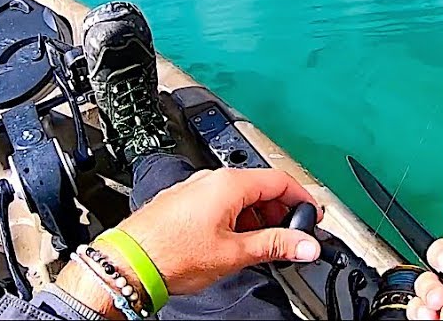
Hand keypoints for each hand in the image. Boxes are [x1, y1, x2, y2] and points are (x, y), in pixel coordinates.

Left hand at [113, 167, 322, 294]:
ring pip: (239, 197)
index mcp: (229, 184)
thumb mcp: (235, 253)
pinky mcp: (183, 203)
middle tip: (290, 237)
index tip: (312, 217)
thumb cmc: (171, 253)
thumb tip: (306, 244)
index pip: (280, 180)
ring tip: (260, 246)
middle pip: (260, 187)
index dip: (302, 199)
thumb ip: (276, 245)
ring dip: (257, 218)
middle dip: (280, 212)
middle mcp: (211, 180)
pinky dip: (235, 219)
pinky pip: (219, 204)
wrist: (130, 264)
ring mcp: (195, 190)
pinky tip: (233, 243)